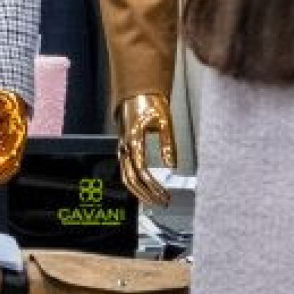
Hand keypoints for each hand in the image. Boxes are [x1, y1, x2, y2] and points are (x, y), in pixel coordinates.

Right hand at [116, 92, 176, 207]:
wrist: (137, 91)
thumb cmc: (150, 102)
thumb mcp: (165, 120)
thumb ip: (168, 144)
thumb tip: (171, 165)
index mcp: (133, 140)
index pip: (143, 172)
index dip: (154, 187)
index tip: (165, 196)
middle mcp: (125, 146)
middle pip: (132, 179)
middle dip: (147, 194)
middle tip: (162, 202)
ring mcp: (123, 147)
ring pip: (126, 177)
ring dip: (140, 191)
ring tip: (155, 199)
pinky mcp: (125, 147)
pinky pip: (126, 170)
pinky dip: (135, 183)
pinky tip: (146, 187)